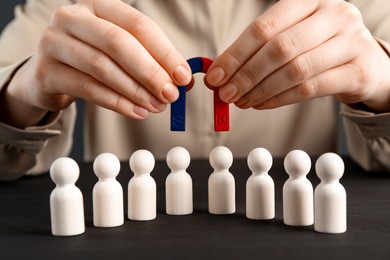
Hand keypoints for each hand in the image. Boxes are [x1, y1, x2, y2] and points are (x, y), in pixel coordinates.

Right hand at [3, 0, 191, 126]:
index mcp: (98, 6)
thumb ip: (149, 59)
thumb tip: (182, 80)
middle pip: (119, 43)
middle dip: (150, 72)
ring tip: (156, 106)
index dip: (164, 51)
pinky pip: (88, 89)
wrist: (49, 73)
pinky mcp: (46, 72)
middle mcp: (73, 17)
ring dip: (135, 91)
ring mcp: (54, 42)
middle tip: (170, 95)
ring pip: (102, 67)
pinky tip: (137, 112)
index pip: (138, 24)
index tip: (183, 76)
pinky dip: (117, 103)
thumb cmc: (91, 58)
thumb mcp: (119, 51)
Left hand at [206, 0, 389, 112]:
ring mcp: (351, 42)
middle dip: (246, 75)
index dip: (235, 54)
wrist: (364, 62)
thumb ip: (258, 51)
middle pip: (279, 48)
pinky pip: (310, 89)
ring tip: (242, 102)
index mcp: (309, 2)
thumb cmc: (319, 49)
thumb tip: (219, 74)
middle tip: (226, 94)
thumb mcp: (292, 38)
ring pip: (295, 70)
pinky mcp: (358, 71)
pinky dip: (280, 99)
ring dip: (261, 91)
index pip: (264, 27)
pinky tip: (262, 104)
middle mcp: (333, 16)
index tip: (215, 76)